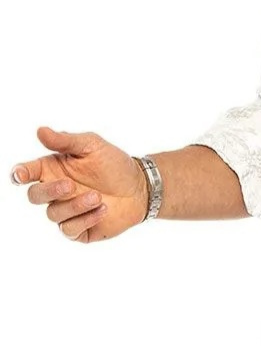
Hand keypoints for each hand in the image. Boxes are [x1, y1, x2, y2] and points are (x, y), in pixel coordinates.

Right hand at [9, 126, 149, 243]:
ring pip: (53, 214)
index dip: (20, 174)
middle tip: (70, 185)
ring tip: (98, 196)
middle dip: (50, 191)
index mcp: (53, 169)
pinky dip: (86, 219)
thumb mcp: (92, 146)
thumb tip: (40, 131)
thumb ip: (66, 141)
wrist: (140, 187)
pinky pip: (70, 229)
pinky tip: (103, 209)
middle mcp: (55, 192)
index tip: (22, 174)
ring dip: (75, 205)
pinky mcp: (79, 229)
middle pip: (35, 196)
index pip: (27, 173)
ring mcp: (66, 211)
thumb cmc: (114, 163)